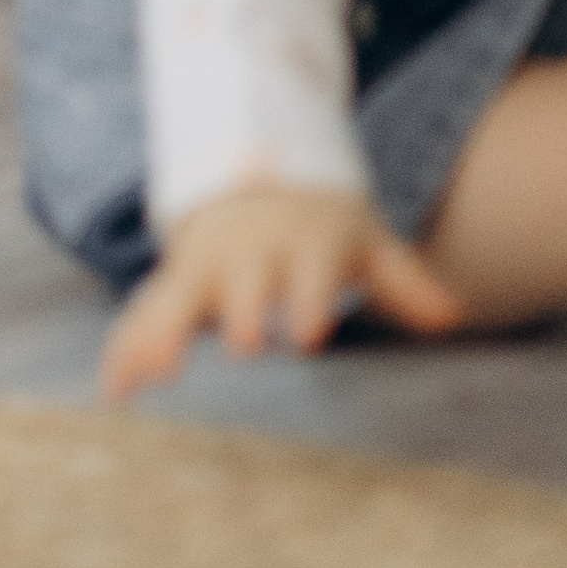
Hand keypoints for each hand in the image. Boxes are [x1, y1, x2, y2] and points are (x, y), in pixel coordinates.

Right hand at [103, 185, 463, 398]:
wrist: (255, 176)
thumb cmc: (322, 228)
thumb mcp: (365, 241)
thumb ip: (406, 282)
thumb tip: (454, 315)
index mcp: (301, 245)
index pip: (310, 273)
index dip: (309, 299)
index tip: (309, 333)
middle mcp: (247, 254)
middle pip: (242, 282)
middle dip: (241, 309)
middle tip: (242, 344)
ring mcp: (203, 267)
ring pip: (178, 299)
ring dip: (165, 333)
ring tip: (153, 373)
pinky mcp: (172, 285)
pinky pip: (142, 315)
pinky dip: (125, 348)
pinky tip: (112, 391)